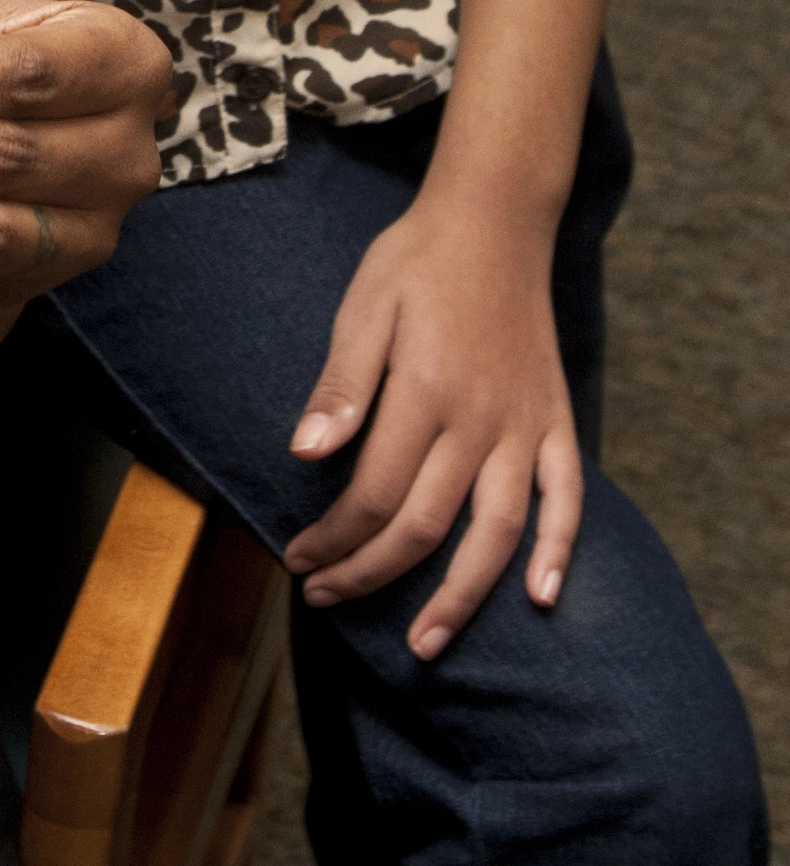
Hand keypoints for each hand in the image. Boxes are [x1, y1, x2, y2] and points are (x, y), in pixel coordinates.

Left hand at [282, 200, 581, 654]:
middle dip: (372, 575)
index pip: (373, 496)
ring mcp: (526, 427)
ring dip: (460, 596)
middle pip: (425, 527)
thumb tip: (303, 455)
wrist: (494, 222)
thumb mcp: (363, 308)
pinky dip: (558, 549)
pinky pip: (567, 497)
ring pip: (496, 533)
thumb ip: (340, 385)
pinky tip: (539, 595)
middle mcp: (481, 422)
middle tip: (327, 599)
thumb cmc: (416, 263)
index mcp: (425, 395)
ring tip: (426, 643)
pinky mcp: (557, 422)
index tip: (297, 559)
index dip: (334, 539)